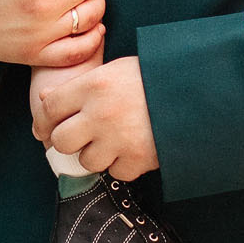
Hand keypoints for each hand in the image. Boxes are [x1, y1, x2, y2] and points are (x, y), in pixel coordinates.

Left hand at [36, 56, 160, 179]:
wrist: (200, 91)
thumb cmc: (154, 76)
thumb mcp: (114, 70)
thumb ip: (79, 86)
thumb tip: (44, 100)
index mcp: (93, 85)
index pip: (50, 107)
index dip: (43, 120)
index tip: (44, 128)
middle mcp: (101, 113)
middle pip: (62, 140)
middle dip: (68, 141)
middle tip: (80, 138)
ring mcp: (119, 138)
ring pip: (88, 161)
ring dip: (96, 155)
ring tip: (112, 141)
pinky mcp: (139, 158)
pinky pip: (117, 172)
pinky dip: (122, 165)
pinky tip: (132, 149)